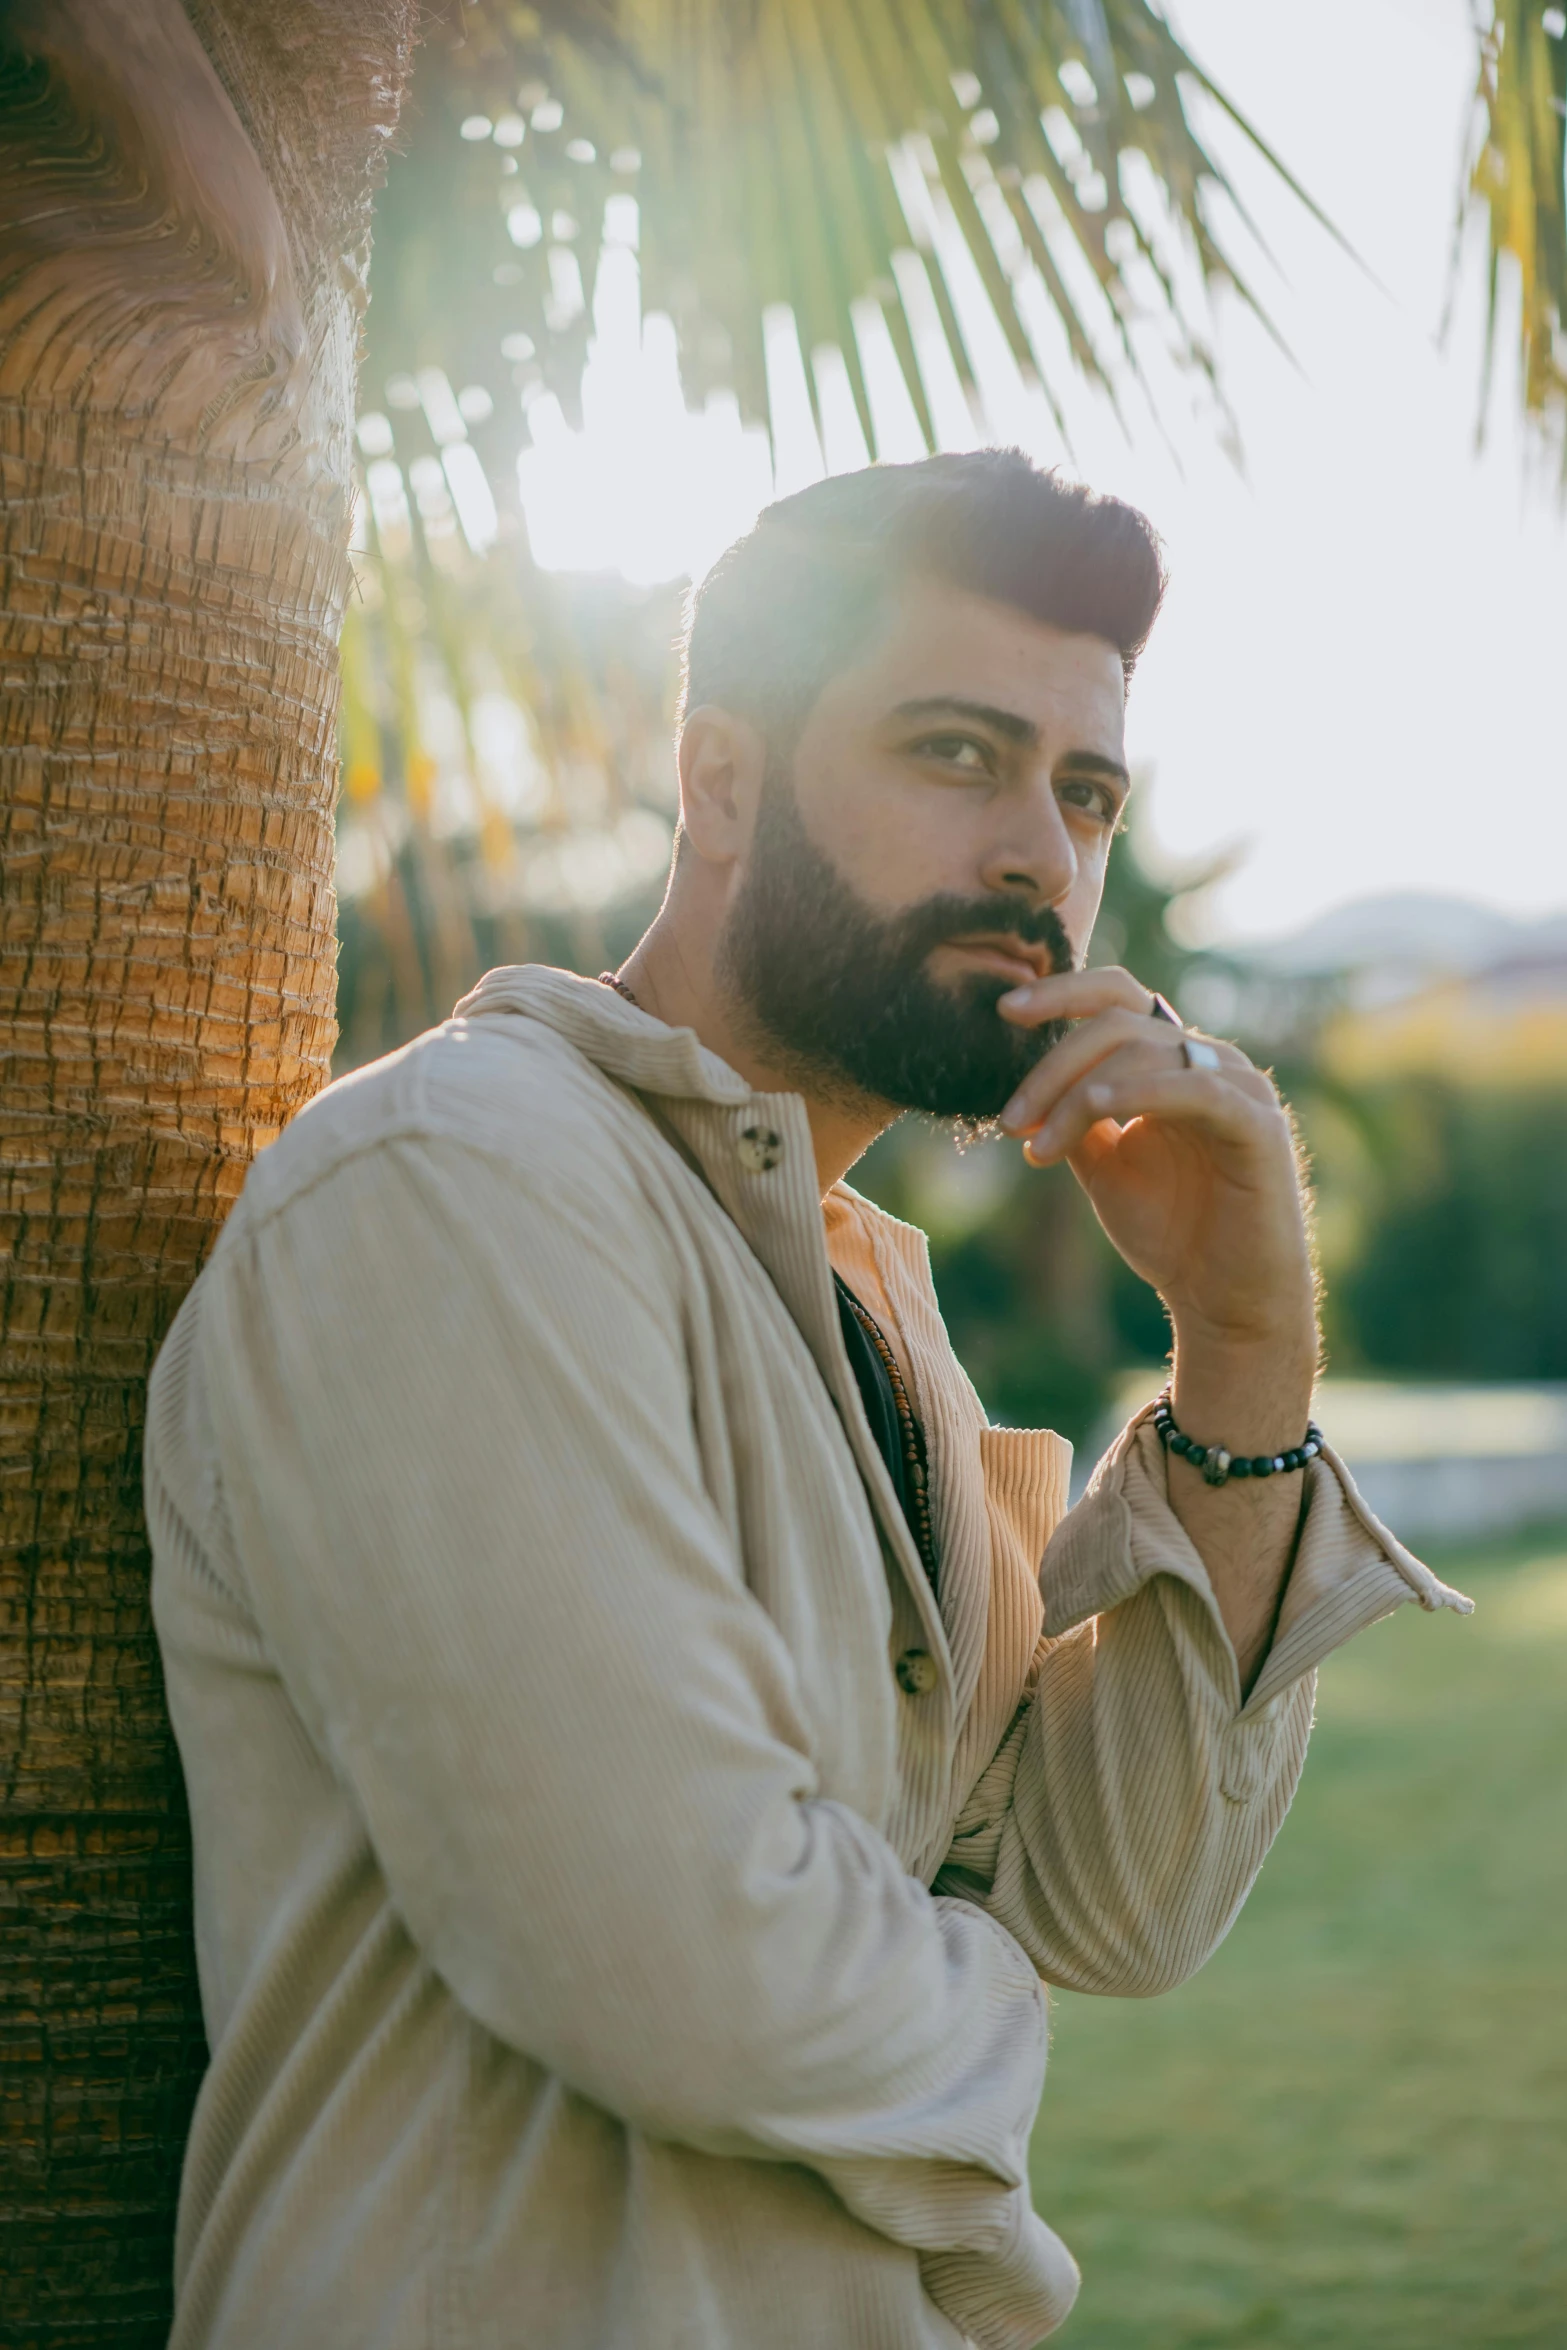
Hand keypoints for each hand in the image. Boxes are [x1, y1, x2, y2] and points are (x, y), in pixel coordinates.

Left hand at [996, 968, 1316, 1368]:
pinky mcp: (1258, 1126)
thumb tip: (1025, 1089)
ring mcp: (1239, 1088)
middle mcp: (1209, 1062)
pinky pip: (1194, 1088)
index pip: (1117, 998)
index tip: (1005, 1011)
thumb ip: (1074, 1119)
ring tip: (1038, 1145)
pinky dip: (1138, 1091)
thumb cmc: (1172, 1232)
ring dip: (1077, 1093)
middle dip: (1052, 1066)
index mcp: (1172, 1064)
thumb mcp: (1104, 1166)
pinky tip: (1094, 1109)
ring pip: (1146, 1049)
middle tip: (1011, 1120)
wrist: (1224, 1301)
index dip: (1062, 993)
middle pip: (1119, 1022)